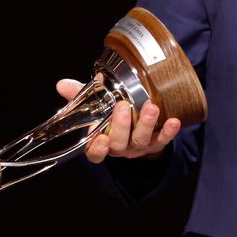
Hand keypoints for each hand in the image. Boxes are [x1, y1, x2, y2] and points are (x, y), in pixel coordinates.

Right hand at [55, 79, 180, 163]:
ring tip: (151, 107)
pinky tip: (174, 121)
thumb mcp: (96, 105)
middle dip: (121, 126)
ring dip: (146, 124)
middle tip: (123, 107)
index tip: (100, 138)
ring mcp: (138, 147)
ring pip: (141, 140)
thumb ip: (80, 95)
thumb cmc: (112, 114)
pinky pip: (163, 140)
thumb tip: (62, 84)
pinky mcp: (156, 143)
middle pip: (118, 143)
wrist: (137, 127)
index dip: (97, 149)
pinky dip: (168, 131)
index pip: (95, 152)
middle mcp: (119, 147)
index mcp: (101, 141)